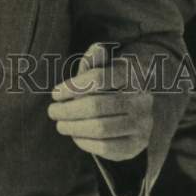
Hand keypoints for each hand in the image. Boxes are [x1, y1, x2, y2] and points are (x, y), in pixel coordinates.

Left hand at [48, 42, 153, 161]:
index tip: (55, 94)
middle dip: (69, 110)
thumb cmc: (109, 84)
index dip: (73, 87)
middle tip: (52, 112)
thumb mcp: (101, 68)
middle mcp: (142, 99)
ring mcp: (142, 124)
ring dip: (74, 127)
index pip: (98, 79)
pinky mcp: (137, 145)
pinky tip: (75, 136)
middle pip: (97, 106)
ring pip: (101, 128)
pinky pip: (107, 147)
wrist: (132, 110)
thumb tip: (98, 48)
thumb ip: (95, 60)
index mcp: (133, 74)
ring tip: (60, 125)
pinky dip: (86, 143)